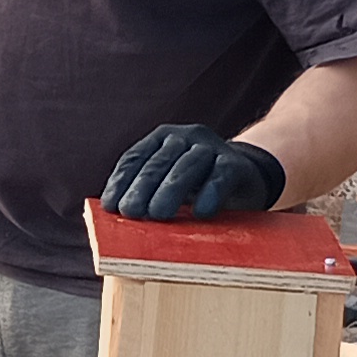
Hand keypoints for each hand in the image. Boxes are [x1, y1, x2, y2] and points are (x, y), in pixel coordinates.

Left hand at [102, 123, 283, 221]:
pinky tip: (201, 212)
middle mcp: (184, 137)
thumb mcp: (169, 188)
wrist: (246, 179)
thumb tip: (118, 219)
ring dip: (171, 190)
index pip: (134, 158)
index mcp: (160, 140)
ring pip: (187, 166)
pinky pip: (221, 175)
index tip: (110, 206)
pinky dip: (211, 192)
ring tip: (158, 214)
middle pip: (158, 163)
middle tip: (131, 212)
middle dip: (142, 188)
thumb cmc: (196, 188)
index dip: (121, 182)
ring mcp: (211, 147)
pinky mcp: (236, 163)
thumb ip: (147, 196)